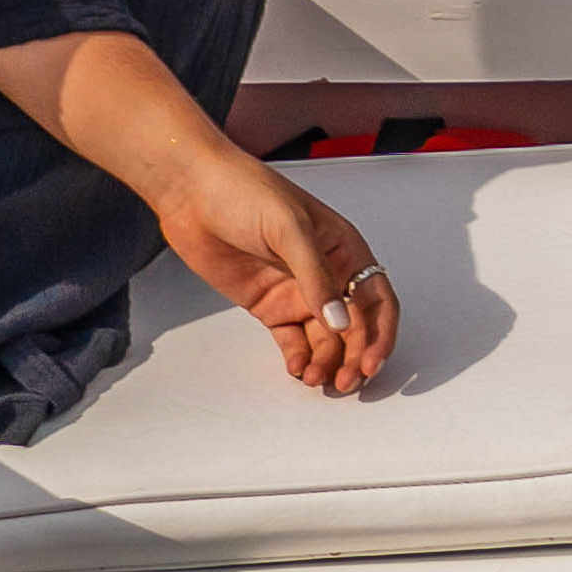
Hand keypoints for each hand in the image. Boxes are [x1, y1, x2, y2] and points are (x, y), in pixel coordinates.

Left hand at [147, 136, 399, 398]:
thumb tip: (340, 320)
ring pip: (324, 338)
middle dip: (354, 356)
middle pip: (354, 326)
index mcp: (342, 248)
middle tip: (344, 381)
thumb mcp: (289, 228)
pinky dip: (299, 358)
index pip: (376, 298)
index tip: (371, 362)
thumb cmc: (243, 190)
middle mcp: (324, 273)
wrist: (191, 193)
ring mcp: (296, 291)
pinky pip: (293, 340)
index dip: (380, 333)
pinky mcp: (268, 305)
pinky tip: (297, 368)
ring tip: (315, 378)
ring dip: (326, 361)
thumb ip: (316, 278)